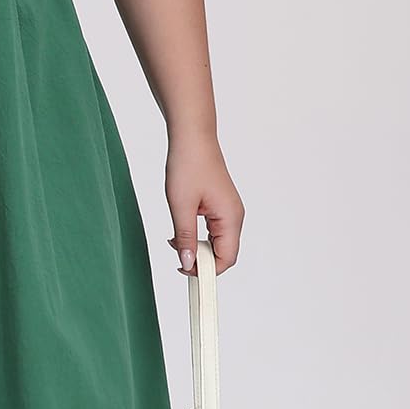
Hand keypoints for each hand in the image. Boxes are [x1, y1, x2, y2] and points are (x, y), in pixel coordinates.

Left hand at [164, 132, 242, 274]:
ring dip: (197, 248)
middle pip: (223, 253)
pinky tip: (181, 231)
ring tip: (175, 241)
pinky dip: (197, 236)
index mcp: (231, 217)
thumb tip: (187, 263)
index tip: (185, 271)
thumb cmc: (189, 164)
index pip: (226, 259)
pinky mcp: (219, 206)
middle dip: (201, 260)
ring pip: (217, 243)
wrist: (192, 137)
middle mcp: (234, 216)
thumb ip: (185, 237)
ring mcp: (228, 211)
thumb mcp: (181, 205)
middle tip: (176, 256)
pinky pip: (213, 231)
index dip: (207, 270)